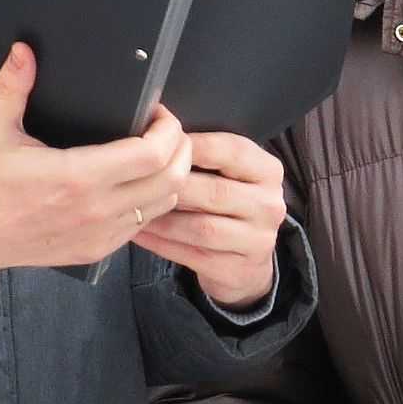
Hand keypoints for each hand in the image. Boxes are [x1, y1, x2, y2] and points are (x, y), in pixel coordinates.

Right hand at [0, 45, 190, 282]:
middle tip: (166, 130)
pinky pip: (143, 224)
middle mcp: (95, 209)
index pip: (152, 155)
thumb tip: (24, 51)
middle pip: (172, 179)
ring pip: (165, 204)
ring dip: (172, 176)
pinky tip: (137, 183)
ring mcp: (99, 234)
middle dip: (181, 148)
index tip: (158, 113)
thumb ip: (10, 86)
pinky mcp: (96, 250)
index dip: (168, 129)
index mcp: (75, 177)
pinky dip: (152, 202)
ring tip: (155, 154)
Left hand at [134, 128, 289, 310]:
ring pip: (201, 227)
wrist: (248, 263)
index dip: (192, 145)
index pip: (231, 151)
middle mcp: (270, 204)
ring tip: (133, 210)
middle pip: (214, 191)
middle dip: (172, 186)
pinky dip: (161, 244)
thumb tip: (157, 133)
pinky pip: (192, 255)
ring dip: (162, 219)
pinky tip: (140, 234)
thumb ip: (207, 156)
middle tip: (137, 181)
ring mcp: (258, 240)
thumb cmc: (228, 207)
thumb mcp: (231, 176)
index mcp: (268, 171)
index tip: (158, 143)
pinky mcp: (238, 270)